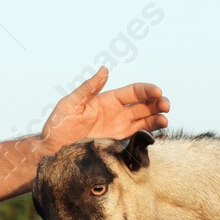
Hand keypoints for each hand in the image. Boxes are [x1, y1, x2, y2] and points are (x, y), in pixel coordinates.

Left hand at [41, 66, 168, 150]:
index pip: (134, 92)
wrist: (53, 151)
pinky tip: (157, 132)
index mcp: (108, 100)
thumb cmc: (58, 125)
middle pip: (144, 105)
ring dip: (157, 118)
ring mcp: (119, 129)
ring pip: (145, 121)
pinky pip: (138, 137)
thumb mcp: (71, 103)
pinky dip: (149, 134)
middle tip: (166, 105)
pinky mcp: (119, 144)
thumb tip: (104, 69)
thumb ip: (88, 88)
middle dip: (157, 103)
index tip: (157, 92)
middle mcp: (117, 113)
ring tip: (165, 119)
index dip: (147, 90)